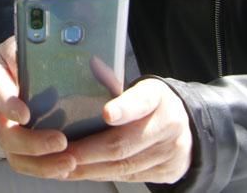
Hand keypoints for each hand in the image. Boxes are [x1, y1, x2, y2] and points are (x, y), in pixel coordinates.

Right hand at [0, 37, 76, 178]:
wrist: (14, 68)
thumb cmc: (20, 56)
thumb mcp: (21, 44)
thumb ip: (29, 47)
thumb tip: (48, 49)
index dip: (9, 105)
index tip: (25, 114)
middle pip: (6, 135)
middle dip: (33, 143)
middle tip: (61, 142)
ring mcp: (8, 131)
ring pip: (16, 156)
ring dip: (42, 164)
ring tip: (69, 162)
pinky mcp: (22, 145)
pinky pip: (30, 163)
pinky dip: (47, 168)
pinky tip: (68, 166)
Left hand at [63, 78, 192, 183]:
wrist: (185, 125)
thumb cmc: (152, 103)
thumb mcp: (139, 87)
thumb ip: (115, 84)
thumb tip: (87, 68)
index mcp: (158, 97)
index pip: (141, 101)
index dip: (124, 109)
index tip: (106, 113)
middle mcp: (169, 125)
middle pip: (124, 143)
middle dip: (88, 151)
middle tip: (62, 153)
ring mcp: (170, 153)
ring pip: (124, 166)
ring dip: (89, 169)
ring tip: (64, 167)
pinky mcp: (166, 172)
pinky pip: (128, 177)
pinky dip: (102, 175)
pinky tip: (83, 172)